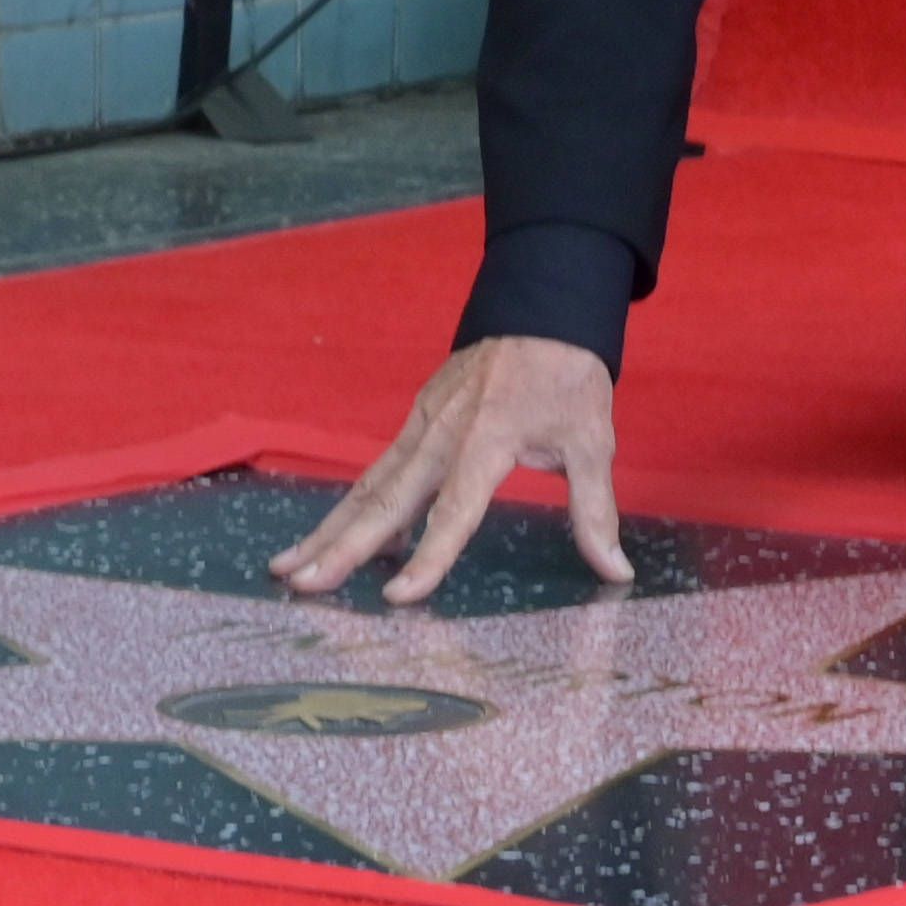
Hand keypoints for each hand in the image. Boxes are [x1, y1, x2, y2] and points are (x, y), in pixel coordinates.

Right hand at [268, 336, 629, 606]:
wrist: (542, 309)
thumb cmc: (568, 377)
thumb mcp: (592, 441)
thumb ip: (596, 512)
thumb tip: (617, 572)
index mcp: (488, 438)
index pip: (454, 511)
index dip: (428, 557)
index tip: (397, 596)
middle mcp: (444, 433)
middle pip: (386, 499)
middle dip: (341, 546)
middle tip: (302, 585)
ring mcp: (423, 423)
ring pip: (369, 485)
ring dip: (328, 528)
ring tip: (288, 568)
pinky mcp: (417, 419)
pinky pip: (379, 469)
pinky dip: (351, 506)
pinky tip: (333, 537)